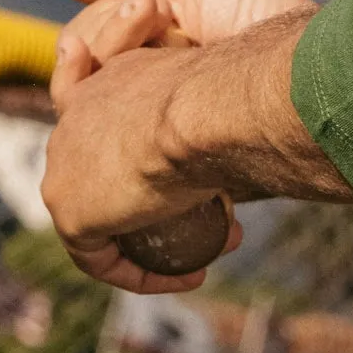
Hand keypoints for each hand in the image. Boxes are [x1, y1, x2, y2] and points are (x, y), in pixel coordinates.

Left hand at [40, 0, 352, 295]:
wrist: (202, 106)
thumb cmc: (232, 86)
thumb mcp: (228, 90)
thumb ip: (228, 107)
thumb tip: (287, 113)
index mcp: (111, 77)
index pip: (127, 125)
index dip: (170, 155)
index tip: (210, 176)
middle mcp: (76, 117)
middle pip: (115, 175)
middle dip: (168, 202)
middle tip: (225, 214)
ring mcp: (65, 164)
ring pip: (109, 214)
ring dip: (164, 237)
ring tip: (218, 244)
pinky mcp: (70, 211)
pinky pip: (101, 257)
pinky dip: (144, 272)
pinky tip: (192, 275)